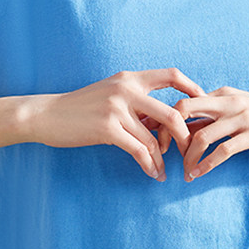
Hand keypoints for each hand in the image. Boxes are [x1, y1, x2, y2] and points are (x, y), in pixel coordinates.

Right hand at [34, 69, 203, 179]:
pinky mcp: (107, 128)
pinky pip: (138, 150)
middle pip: (173, 113)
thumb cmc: (80, 106)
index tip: (202, 105)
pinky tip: (152, 173)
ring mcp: (117, 109)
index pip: (171, 75)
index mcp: (130, 78)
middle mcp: (126, 89)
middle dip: (185, 135)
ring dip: (164, 159)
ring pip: (154, 138)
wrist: (46, 114)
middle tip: (190, 151)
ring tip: (165, 170)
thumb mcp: (110, 93)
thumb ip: (135, 99)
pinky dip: (149, 165)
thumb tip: (162, 117)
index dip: (192, 88)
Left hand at [149, 86, 248, 180]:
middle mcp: (228, 101)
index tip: (157, 139)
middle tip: (163, 154)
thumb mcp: (239, 108)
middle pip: (184, 111)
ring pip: (201, 136)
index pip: (183, 102)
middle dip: (169, 134)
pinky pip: (223, 151)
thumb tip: (185, 130)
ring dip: (187, 158)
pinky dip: (206, 165)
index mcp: (222, 93)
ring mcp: (241, 117)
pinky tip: (199, 175)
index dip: (166, 121)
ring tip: (185, 172)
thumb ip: (214, 115)